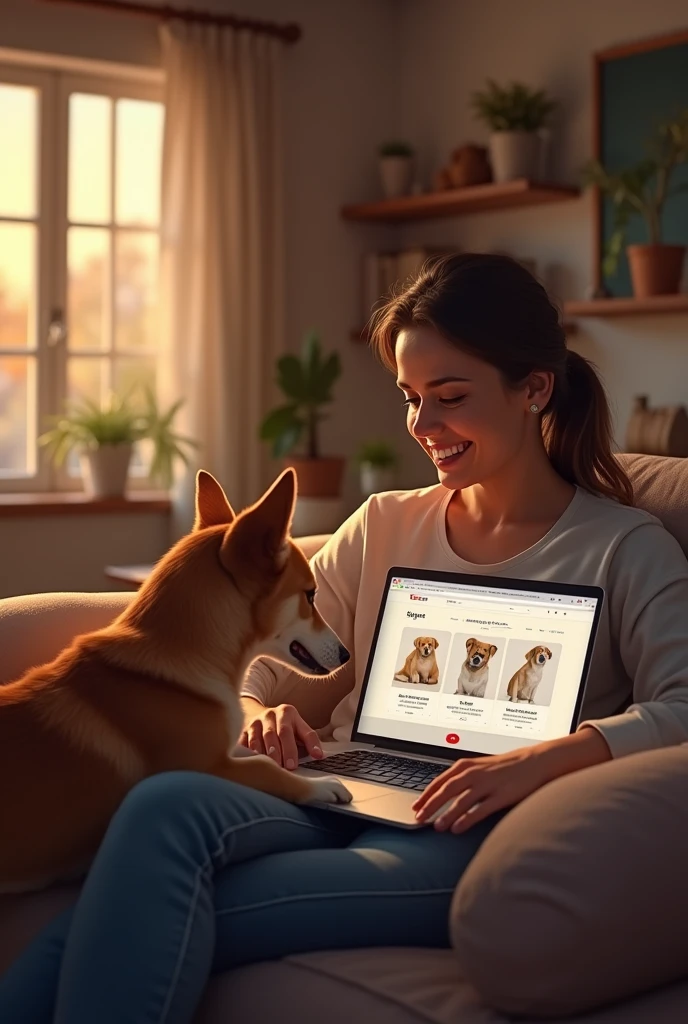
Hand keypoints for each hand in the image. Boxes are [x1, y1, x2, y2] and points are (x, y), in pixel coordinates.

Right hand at [239, 701, 323, 769]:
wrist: (263, 715)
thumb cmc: (287, 726)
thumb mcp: (300, 727)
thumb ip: (309, 739)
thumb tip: (319, 755)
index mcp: (286, 712)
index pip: (288, 731)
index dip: (291, 749)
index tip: (293, 765)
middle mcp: (269, 715)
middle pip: (272, 735)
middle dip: (278, 753)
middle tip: (283, 769)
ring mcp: (254, 722)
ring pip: (256, 740)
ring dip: (262, 756)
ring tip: (269, 769)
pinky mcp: (243, 731)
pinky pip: (243, 743)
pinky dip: (247, 754)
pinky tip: (252, 764)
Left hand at [412, 728, 611, 832]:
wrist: (535, 762)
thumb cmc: (505, 767)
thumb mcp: (480, 767)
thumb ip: (461, 778)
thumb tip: (441, 793)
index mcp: (466, 766)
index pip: (440, 781)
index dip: (426, 795)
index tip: (415, 807)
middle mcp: (474, 773)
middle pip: (446, 790)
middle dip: (430, 805)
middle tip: (418, 819)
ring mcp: (488, 784)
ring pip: (461, 801)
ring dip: (446, 814)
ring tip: (436, 827)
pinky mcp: (502, 795)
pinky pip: (480, 809)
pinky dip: (467, 819)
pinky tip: (458, 828)